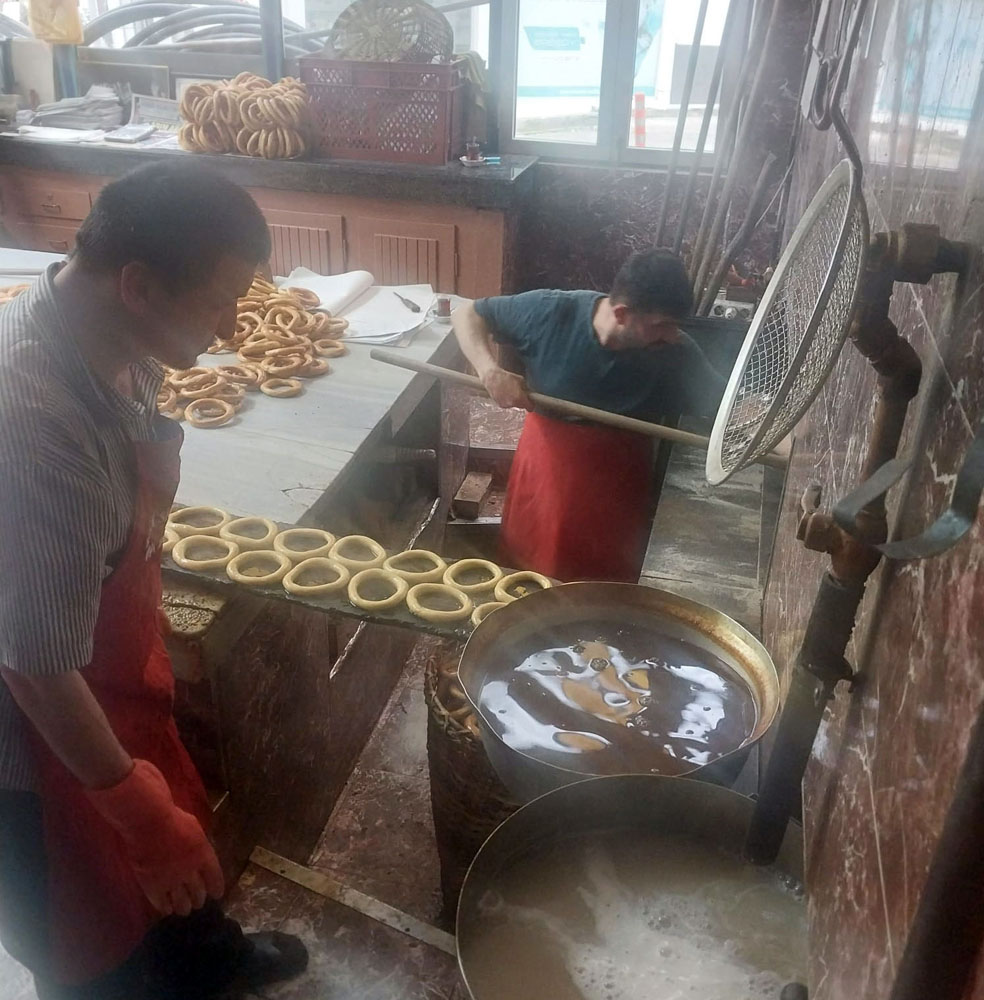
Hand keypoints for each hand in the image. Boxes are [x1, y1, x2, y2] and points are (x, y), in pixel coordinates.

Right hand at [86, 759, 224, 916]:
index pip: (215, 877)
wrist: (147, 821)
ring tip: (184, 909)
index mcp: (204, 855)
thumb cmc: (172, 816)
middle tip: (198, 902)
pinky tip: (167, 909)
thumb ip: (198, 844)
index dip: (216, 887)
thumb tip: (200, 853)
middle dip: (199, 899)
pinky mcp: (152, 885)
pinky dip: (165, 907)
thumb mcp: (194, 827)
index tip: (217, 895)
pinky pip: (161, 903)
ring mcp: (171, 880)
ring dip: (184, 906)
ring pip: (181, 903)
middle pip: (198, 893)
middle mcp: (191, 871)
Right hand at [481, 365, 532, 410]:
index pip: (530, 407)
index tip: (531, 402)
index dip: (531, 404)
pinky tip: (505, 393)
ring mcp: (506, 405)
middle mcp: (513, 404)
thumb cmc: (507, 377)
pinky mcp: (500, 404)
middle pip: (521, 406)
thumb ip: (525, 388)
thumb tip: (527, 392)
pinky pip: (507, 404)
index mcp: (520, 398)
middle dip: (522, 401)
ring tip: (511, 392)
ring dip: (514, 400)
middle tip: (521, 394)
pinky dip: (508, 400)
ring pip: (514, 405)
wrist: (493, 378)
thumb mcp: (520, 380)